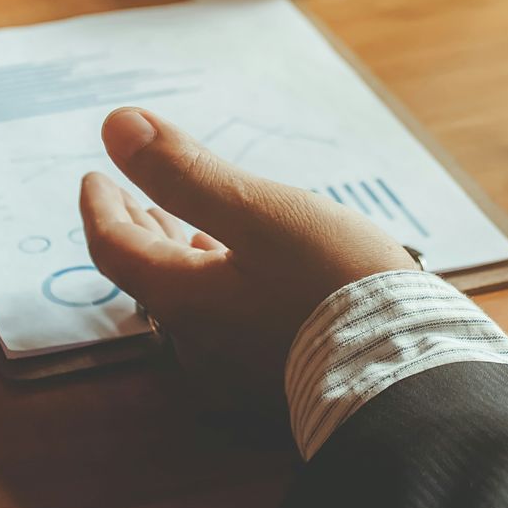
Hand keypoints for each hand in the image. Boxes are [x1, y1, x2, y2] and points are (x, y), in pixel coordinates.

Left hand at [79, 108, 417, 403]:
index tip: (95, 175)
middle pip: (150, 278)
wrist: (412, 377)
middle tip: (127, 196)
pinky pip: (227, 323)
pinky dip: (218, 283)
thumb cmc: (336, 287)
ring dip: (178, 256)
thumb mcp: (262, 214)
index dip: (101, 207)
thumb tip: (116, 126)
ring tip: (183, 229)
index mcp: (185, 301)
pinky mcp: (277, 381)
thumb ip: (187, 174)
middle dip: (137, 229)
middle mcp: (198, 344)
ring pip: (190, 302)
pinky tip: (246, 273)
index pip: (116, 249)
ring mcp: (237, 371)